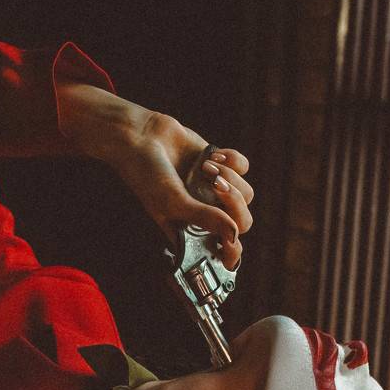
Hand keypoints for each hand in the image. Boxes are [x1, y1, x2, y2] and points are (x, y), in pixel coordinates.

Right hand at [112, 109, 252, 271]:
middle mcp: (207, 215)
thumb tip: (234, 234)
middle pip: (243, 220)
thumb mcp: (173, 202)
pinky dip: (231, 160)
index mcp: (193, 232)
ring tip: (205, 167)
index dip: (232, 251)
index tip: (230, 241)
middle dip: (234, 202)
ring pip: (246, 193)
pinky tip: (210, 157)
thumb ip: (204, 218)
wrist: (143, 137)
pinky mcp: (221, 166)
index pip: (223, 252)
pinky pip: (243, 167)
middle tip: (215, 186)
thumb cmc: (148, 176)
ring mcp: (216, 191)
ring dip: (229, 176)